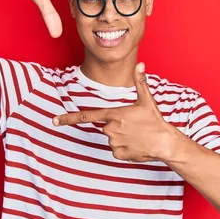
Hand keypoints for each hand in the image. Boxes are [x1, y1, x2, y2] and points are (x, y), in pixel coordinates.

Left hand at [53, 63, 180, 161]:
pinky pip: (117, 151)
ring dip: (121, 138)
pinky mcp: (119, 154)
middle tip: (133, 126)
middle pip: (105, 127)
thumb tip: (141, 64)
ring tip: (137, 135)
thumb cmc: (155, 120)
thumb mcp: (147, 100)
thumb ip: (140, 82)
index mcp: (114, 114)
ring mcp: (114, 142)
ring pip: (111, 139)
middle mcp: (110, 129)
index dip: (69, 118)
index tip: (55, 121)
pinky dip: (125, 149)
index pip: (86, 116)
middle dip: (117, 126)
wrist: (164, 142)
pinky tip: (136, 145)